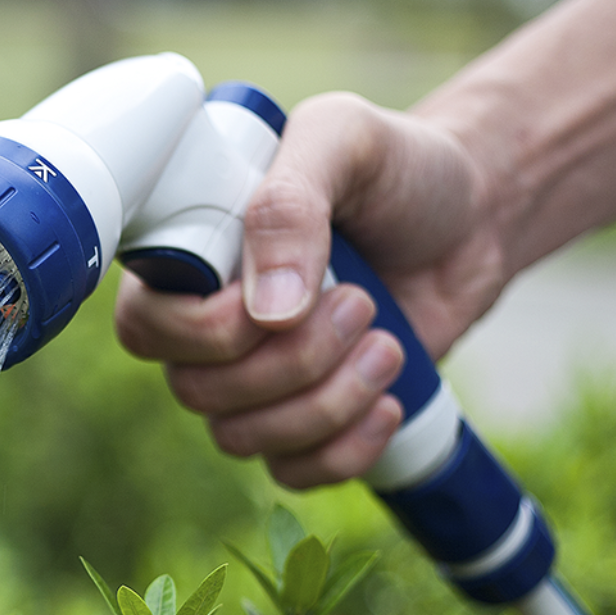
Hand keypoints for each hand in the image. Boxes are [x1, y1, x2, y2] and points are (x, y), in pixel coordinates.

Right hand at [114, 92, 505, 488]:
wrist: (472, 219)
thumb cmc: (397, 171)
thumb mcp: (344, 142)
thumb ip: (291, 205)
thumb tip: (266, 312)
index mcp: (194, 262)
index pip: (144, 328)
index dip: (205, 333)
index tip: (280, 300)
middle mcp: (211, 330)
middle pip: (198, 393)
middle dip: (291, 362)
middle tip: (362, 304)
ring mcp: (255, 384)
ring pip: (242, 439)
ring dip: (325, 403)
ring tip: (387, 344)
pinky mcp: (305, 423)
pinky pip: (292, 472)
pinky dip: (344, 451)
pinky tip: (389, 403)